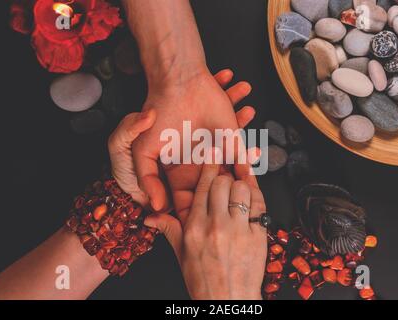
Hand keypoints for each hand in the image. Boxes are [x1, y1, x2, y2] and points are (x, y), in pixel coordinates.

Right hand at [133, 68, 257, 218]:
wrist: (180, 83)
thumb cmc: (158, 115)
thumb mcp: (142, 150)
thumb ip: (147, 178)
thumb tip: (156, 207)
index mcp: (178, 173)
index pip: (189, 201)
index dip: (196, 214)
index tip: (204, 227)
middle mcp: (199, 167)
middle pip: (215, 193)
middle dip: (225, 199)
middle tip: (234, 207)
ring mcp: (217, 155)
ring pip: (233, 178)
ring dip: (242, 179)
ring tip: (248, 172)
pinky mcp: (232, 140)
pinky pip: (245, 157)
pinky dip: (251, 159)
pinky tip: (255, 154)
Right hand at [145, 154, 266, 299]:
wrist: (227, 301)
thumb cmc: (203, 279)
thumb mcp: (180, 254)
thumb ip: (168, 229)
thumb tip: (149, 216)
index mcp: (194, 227)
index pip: (202, 187)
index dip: (209, 168)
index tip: (212, 155)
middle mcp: (216, 225)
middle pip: (223, 183)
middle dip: (224, 177)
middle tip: (225, 179)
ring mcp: (239, 231)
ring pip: (242, 190)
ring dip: (241, 187)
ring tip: (238, 193)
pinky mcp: (258, 236)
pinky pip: (260, 205)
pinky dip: (257, 196)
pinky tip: (253, 195)